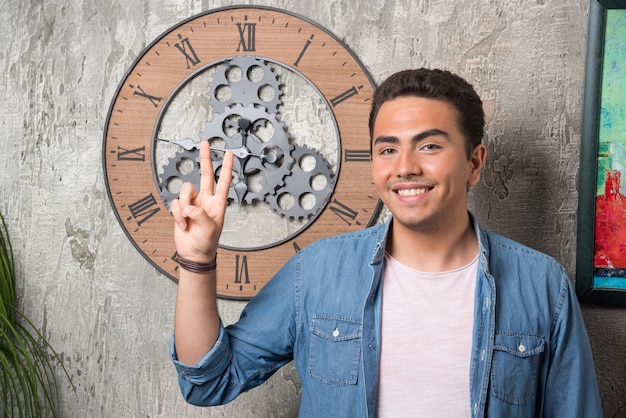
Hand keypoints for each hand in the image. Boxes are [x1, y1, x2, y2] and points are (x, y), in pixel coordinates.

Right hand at [170, 141, 233, 261]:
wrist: (193, 254)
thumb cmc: (206, 244)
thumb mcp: (209, 230)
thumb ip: (201, 215)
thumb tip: (190, 206)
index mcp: (218, 204)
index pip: (224, 181)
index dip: (226, 167)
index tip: (229, 153)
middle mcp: (206, 200)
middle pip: (206, 174)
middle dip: (205, 158)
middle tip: (205, 144)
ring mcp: (193, 203)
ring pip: (185, 190)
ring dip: (183, 206)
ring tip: (187, 221)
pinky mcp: (181, 209)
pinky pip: (175, 203)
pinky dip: (177, 214)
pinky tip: (182, 224)